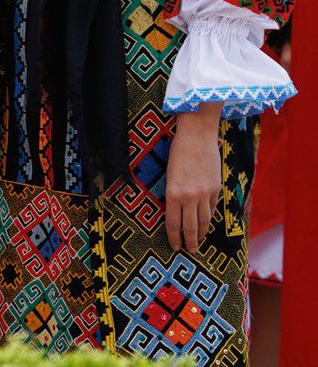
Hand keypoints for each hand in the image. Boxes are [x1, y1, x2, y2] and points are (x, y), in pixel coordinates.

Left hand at [165, 108, 222, 253]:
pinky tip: (206, 223)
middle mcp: (190, 196)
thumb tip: (177, 211)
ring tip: (198, 242)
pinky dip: (208, 217)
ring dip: (200, 233)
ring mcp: (205, 193)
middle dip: (189, 242)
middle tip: (189, 251)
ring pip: (204, 220)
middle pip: (190, 227)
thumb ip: (175, 194)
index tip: (175, 247)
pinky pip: (212, 208)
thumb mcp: (170, 175)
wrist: (197, 136)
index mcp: (174, 193)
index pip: (173, 223)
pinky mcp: (216, 189)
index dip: (174, 237)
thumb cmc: (178, 151)